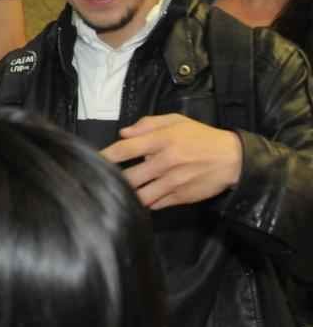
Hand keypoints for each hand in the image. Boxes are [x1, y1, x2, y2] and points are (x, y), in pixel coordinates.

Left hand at [101, 114, 243, 208]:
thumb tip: (123, 133)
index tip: (93, 160)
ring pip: (139, 195)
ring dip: (128, 194)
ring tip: (118, 192)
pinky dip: (144, 203)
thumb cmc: (200, 137)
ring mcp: (173, 182)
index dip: (106, 156)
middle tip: (103, 180)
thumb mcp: (176, 121)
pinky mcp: (180, 197)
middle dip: (114, 179)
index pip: (125, 149)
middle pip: (128, 176)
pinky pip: (154, 204)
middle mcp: (165, 162)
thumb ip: (147, 124)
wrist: (232, 159)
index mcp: (162, 140)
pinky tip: (138, 200)